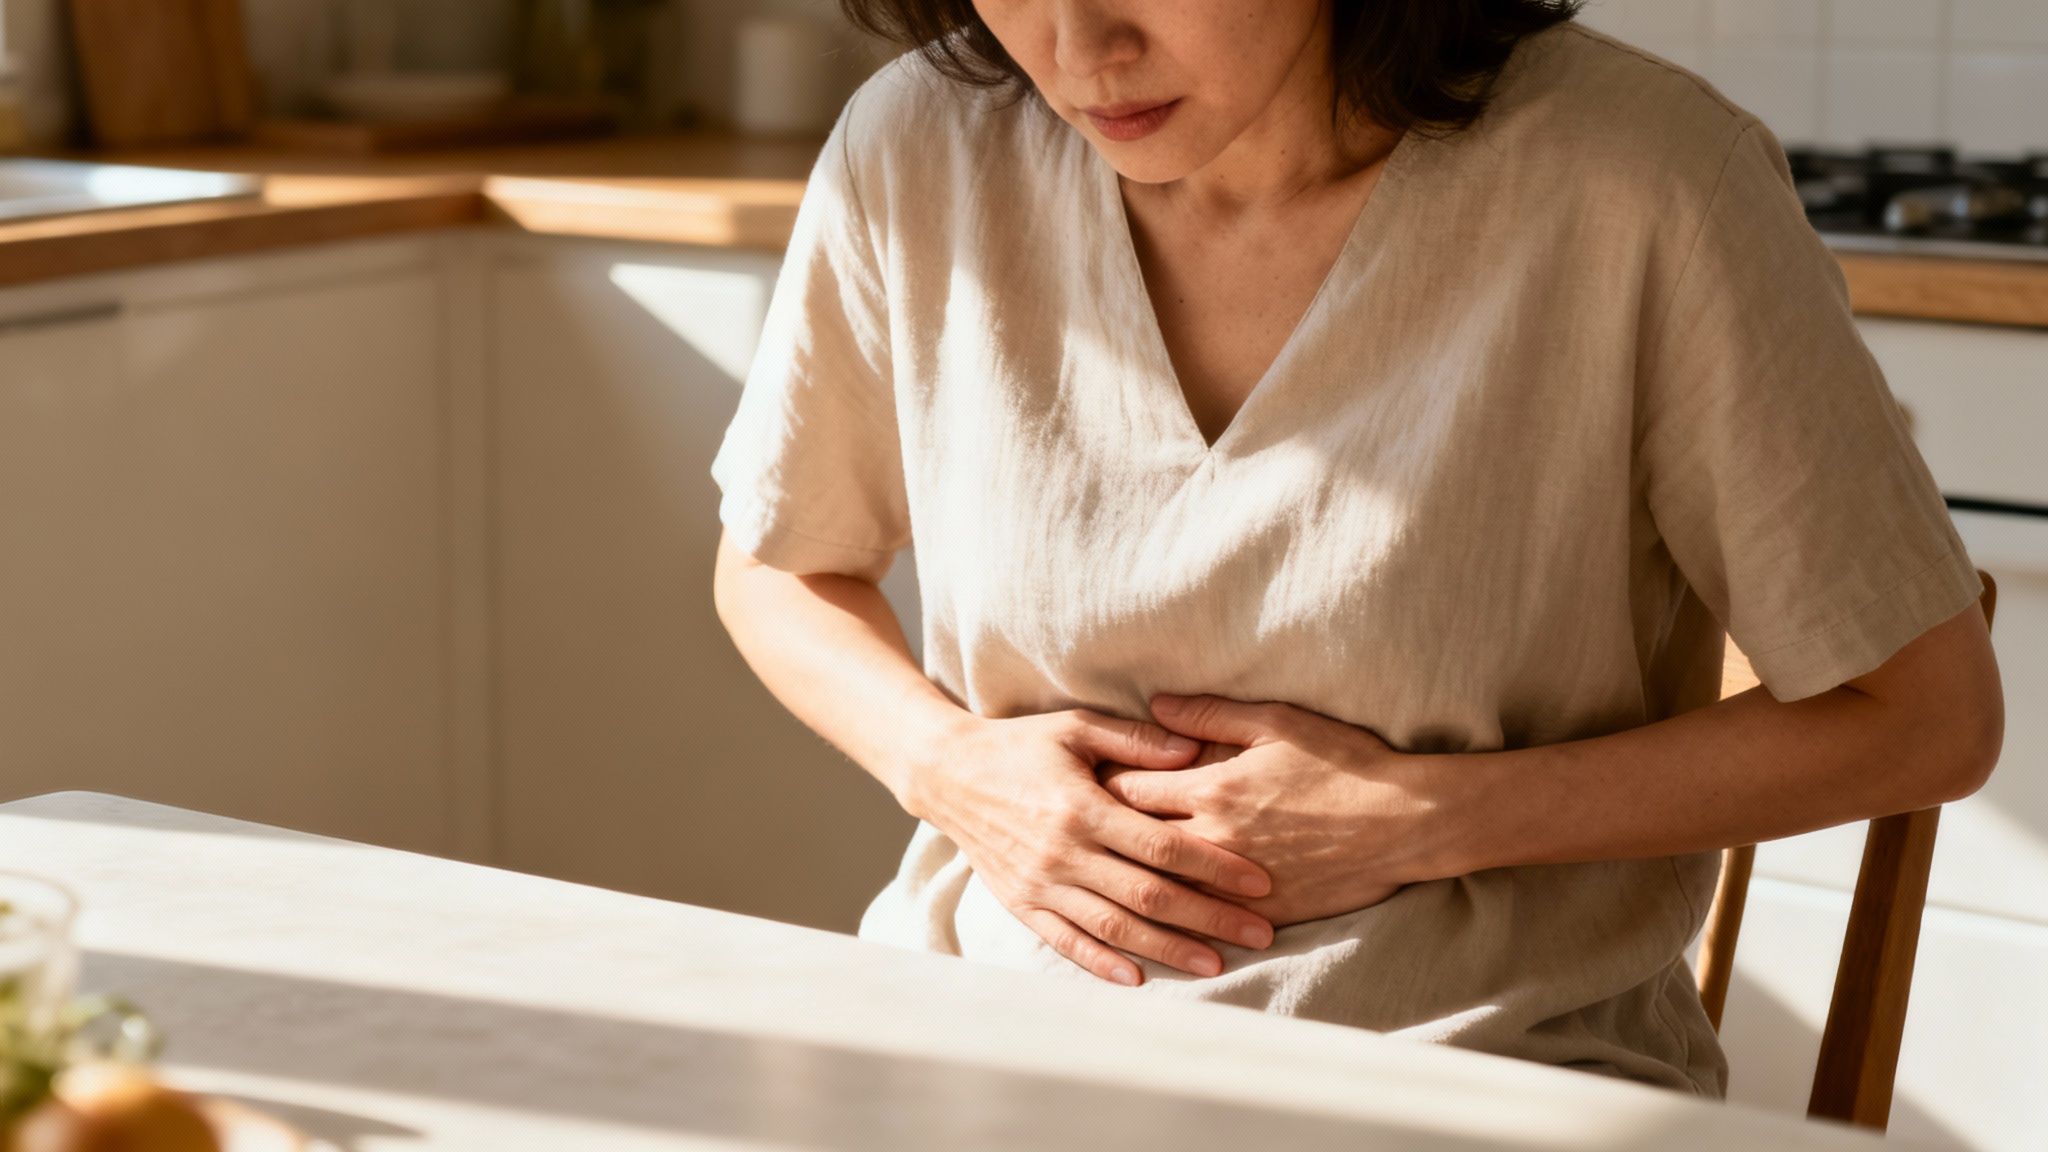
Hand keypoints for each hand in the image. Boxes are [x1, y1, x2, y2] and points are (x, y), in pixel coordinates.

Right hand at [904, 709, 1279, 985]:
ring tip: (1215, 965)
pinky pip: (1066, 941)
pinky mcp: (1021, 903)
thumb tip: (1195, 750)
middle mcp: (1063, 853)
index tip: (1260, 882)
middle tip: (1259, 934)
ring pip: (1114, 928)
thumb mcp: (1076, 727)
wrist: (947, 773)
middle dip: (1209, 917)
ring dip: (1168, 950)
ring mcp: (1040, 883)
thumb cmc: (1019, 745)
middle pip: (1148, 896)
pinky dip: (1101, 963)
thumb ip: (1136, 741)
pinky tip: (1138, 978)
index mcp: (1084, 808)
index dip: (1214, 866)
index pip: (1162, 846)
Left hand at [1096, 694, 1442, 928]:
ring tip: (1099, 879)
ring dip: (1128, 887)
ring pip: (1161, 892)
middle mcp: (1215, 840)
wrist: (1406, 822)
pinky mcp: (1264, 912)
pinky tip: (1150, 921)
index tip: (1077, 784)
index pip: (1129, 790)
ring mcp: (1238, 883)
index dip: (1097, 786)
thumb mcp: (1277, 722)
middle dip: (1101, 839)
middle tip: (1071, 834)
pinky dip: (1173, 921)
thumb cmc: (1344, 763)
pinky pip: (1203, 922)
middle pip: (1134, 844)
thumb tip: (1155, 703)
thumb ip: (1209, 713)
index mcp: (1213, 788)